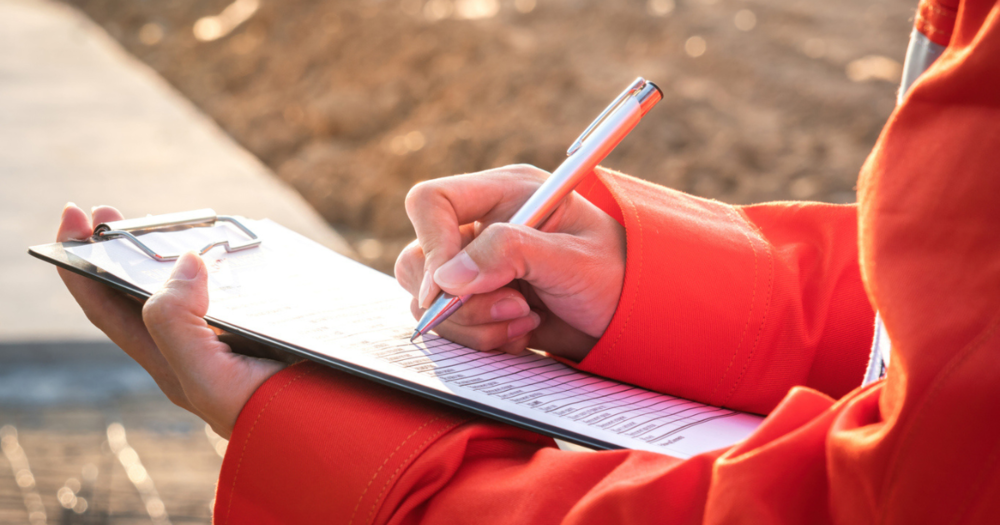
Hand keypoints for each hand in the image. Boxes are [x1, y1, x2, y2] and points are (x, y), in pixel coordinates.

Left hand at [56, 204, 288, 437]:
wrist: (329, 430)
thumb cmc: (267, 415)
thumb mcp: (209, 379)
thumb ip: (178, 326)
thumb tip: (183, 263)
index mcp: (168, 359)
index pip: (105, 306)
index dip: (79, 264)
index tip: (74, 216)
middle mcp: (191, 347)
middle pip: (137, 293)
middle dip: (117, 250)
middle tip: (112, 211)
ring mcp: (226, 336)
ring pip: (183, 288)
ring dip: (167, 253)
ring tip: (167, 223)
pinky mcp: (260, 327)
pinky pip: (227, 290)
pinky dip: (219, 265)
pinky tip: (229, 249)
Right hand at [395, 165, 625, 361]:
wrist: (637, 317)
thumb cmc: (620, 275)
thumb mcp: (573, 260)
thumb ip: (510, 255)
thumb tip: (447, 277)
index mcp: (504, 194)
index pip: (431, 203)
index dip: (432, 243)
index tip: (448, 287)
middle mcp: (482, 227)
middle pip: (420, 260)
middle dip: (459, 300)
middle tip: (514, 310)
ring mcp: (477, 268)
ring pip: (429, 301)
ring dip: (473, 324)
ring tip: (526, 322)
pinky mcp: (479, 303)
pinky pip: (449, 327)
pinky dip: (481, 340)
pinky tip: (522, 335)